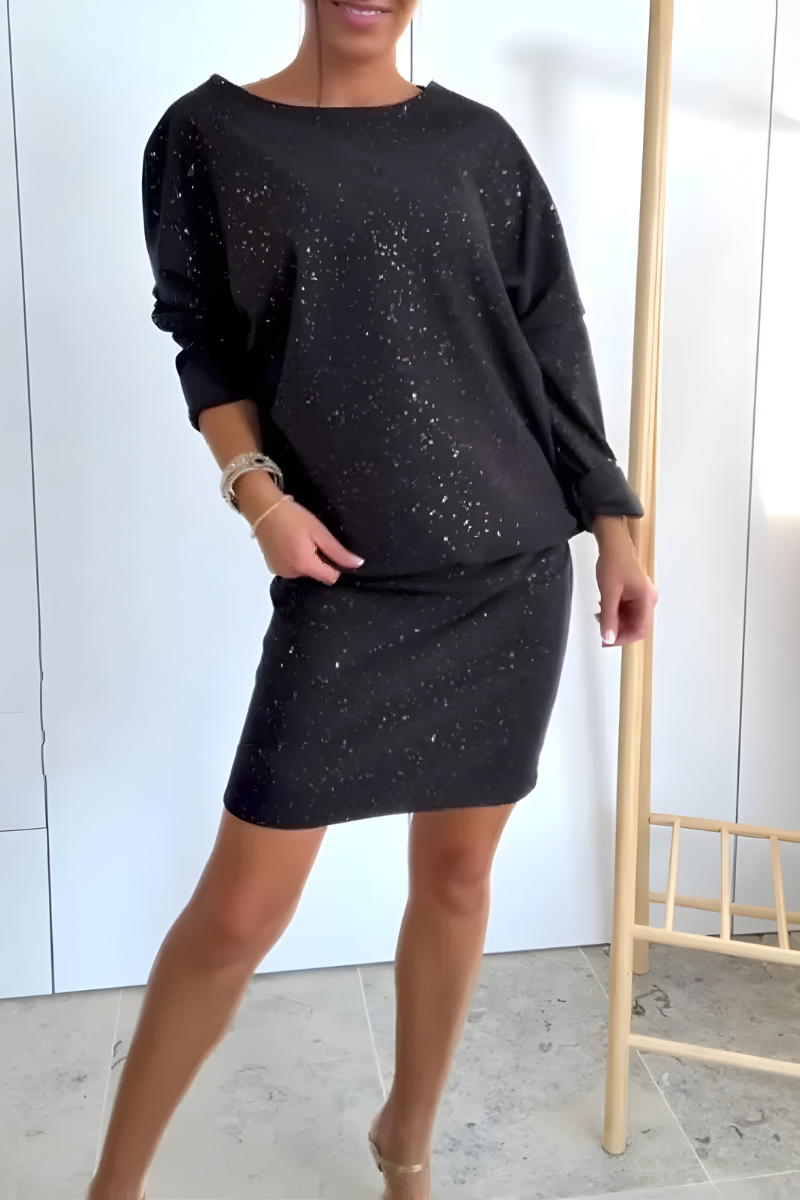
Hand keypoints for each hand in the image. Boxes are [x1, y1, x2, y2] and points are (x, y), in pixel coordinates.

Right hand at [254, 496, 364, 584]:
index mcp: (305, 565)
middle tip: (311, 540)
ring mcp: (280, 571)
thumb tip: (357, 564)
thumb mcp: (319, 531)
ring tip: (299, 540)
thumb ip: (338, 552)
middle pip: (317, 575)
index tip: (330, 550)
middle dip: (319, 560)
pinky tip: (290, 544)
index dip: (335, 565)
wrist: (263, 509)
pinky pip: (292, 568)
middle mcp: (291, 573)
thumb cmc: (291, 516)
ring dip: (306, 560)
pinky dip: (294, 559)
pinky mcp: (273, 567)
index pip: (331, 578)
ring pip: (304, 571)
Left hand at [592, 515, 656, 646]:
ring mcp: (642, 598)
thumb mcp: (608, 592)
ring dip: (615, 622)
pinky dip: (615, 614)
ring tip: (601, 616)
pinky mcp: (635, 596)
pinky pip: (627, 612)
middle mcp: (647, 600)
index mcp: (646, 599)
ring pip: (630, 620)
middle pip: (636, 627)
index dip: (624, 639)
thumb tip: (608, 638)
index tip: (608, 641)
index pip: (640, 630)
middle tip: (602, 631)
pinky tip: (605, 608)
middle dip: (618, 631)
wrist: (613, 545)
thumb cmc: (614, 562)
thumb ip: (608, 617)